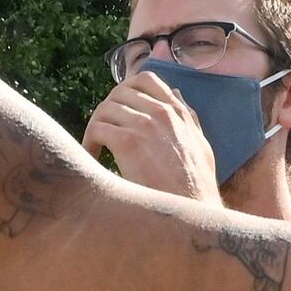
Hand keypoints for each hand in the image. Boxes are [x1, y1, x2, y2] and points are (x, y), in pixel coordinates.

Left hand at [85, 75, 223, 200]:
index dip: (125, 90)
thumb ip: (189, 117)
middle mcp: (161, 113)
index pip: (146, 80)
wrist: (191, 210)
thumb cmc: (196, 186)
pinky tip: (92, 157)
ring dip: (95, 127)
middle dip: (106, 109)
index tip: (117, 109)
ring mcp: (144, 125)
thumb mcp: (200, 144)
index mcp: (178, 112)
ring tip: (94, 146)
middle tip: (102, 129)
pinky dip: (89, 142)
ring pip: (105, 109)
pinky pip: (97, 129)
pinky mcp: (128, 142)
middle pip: (119, 92)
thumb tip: (176, 93)